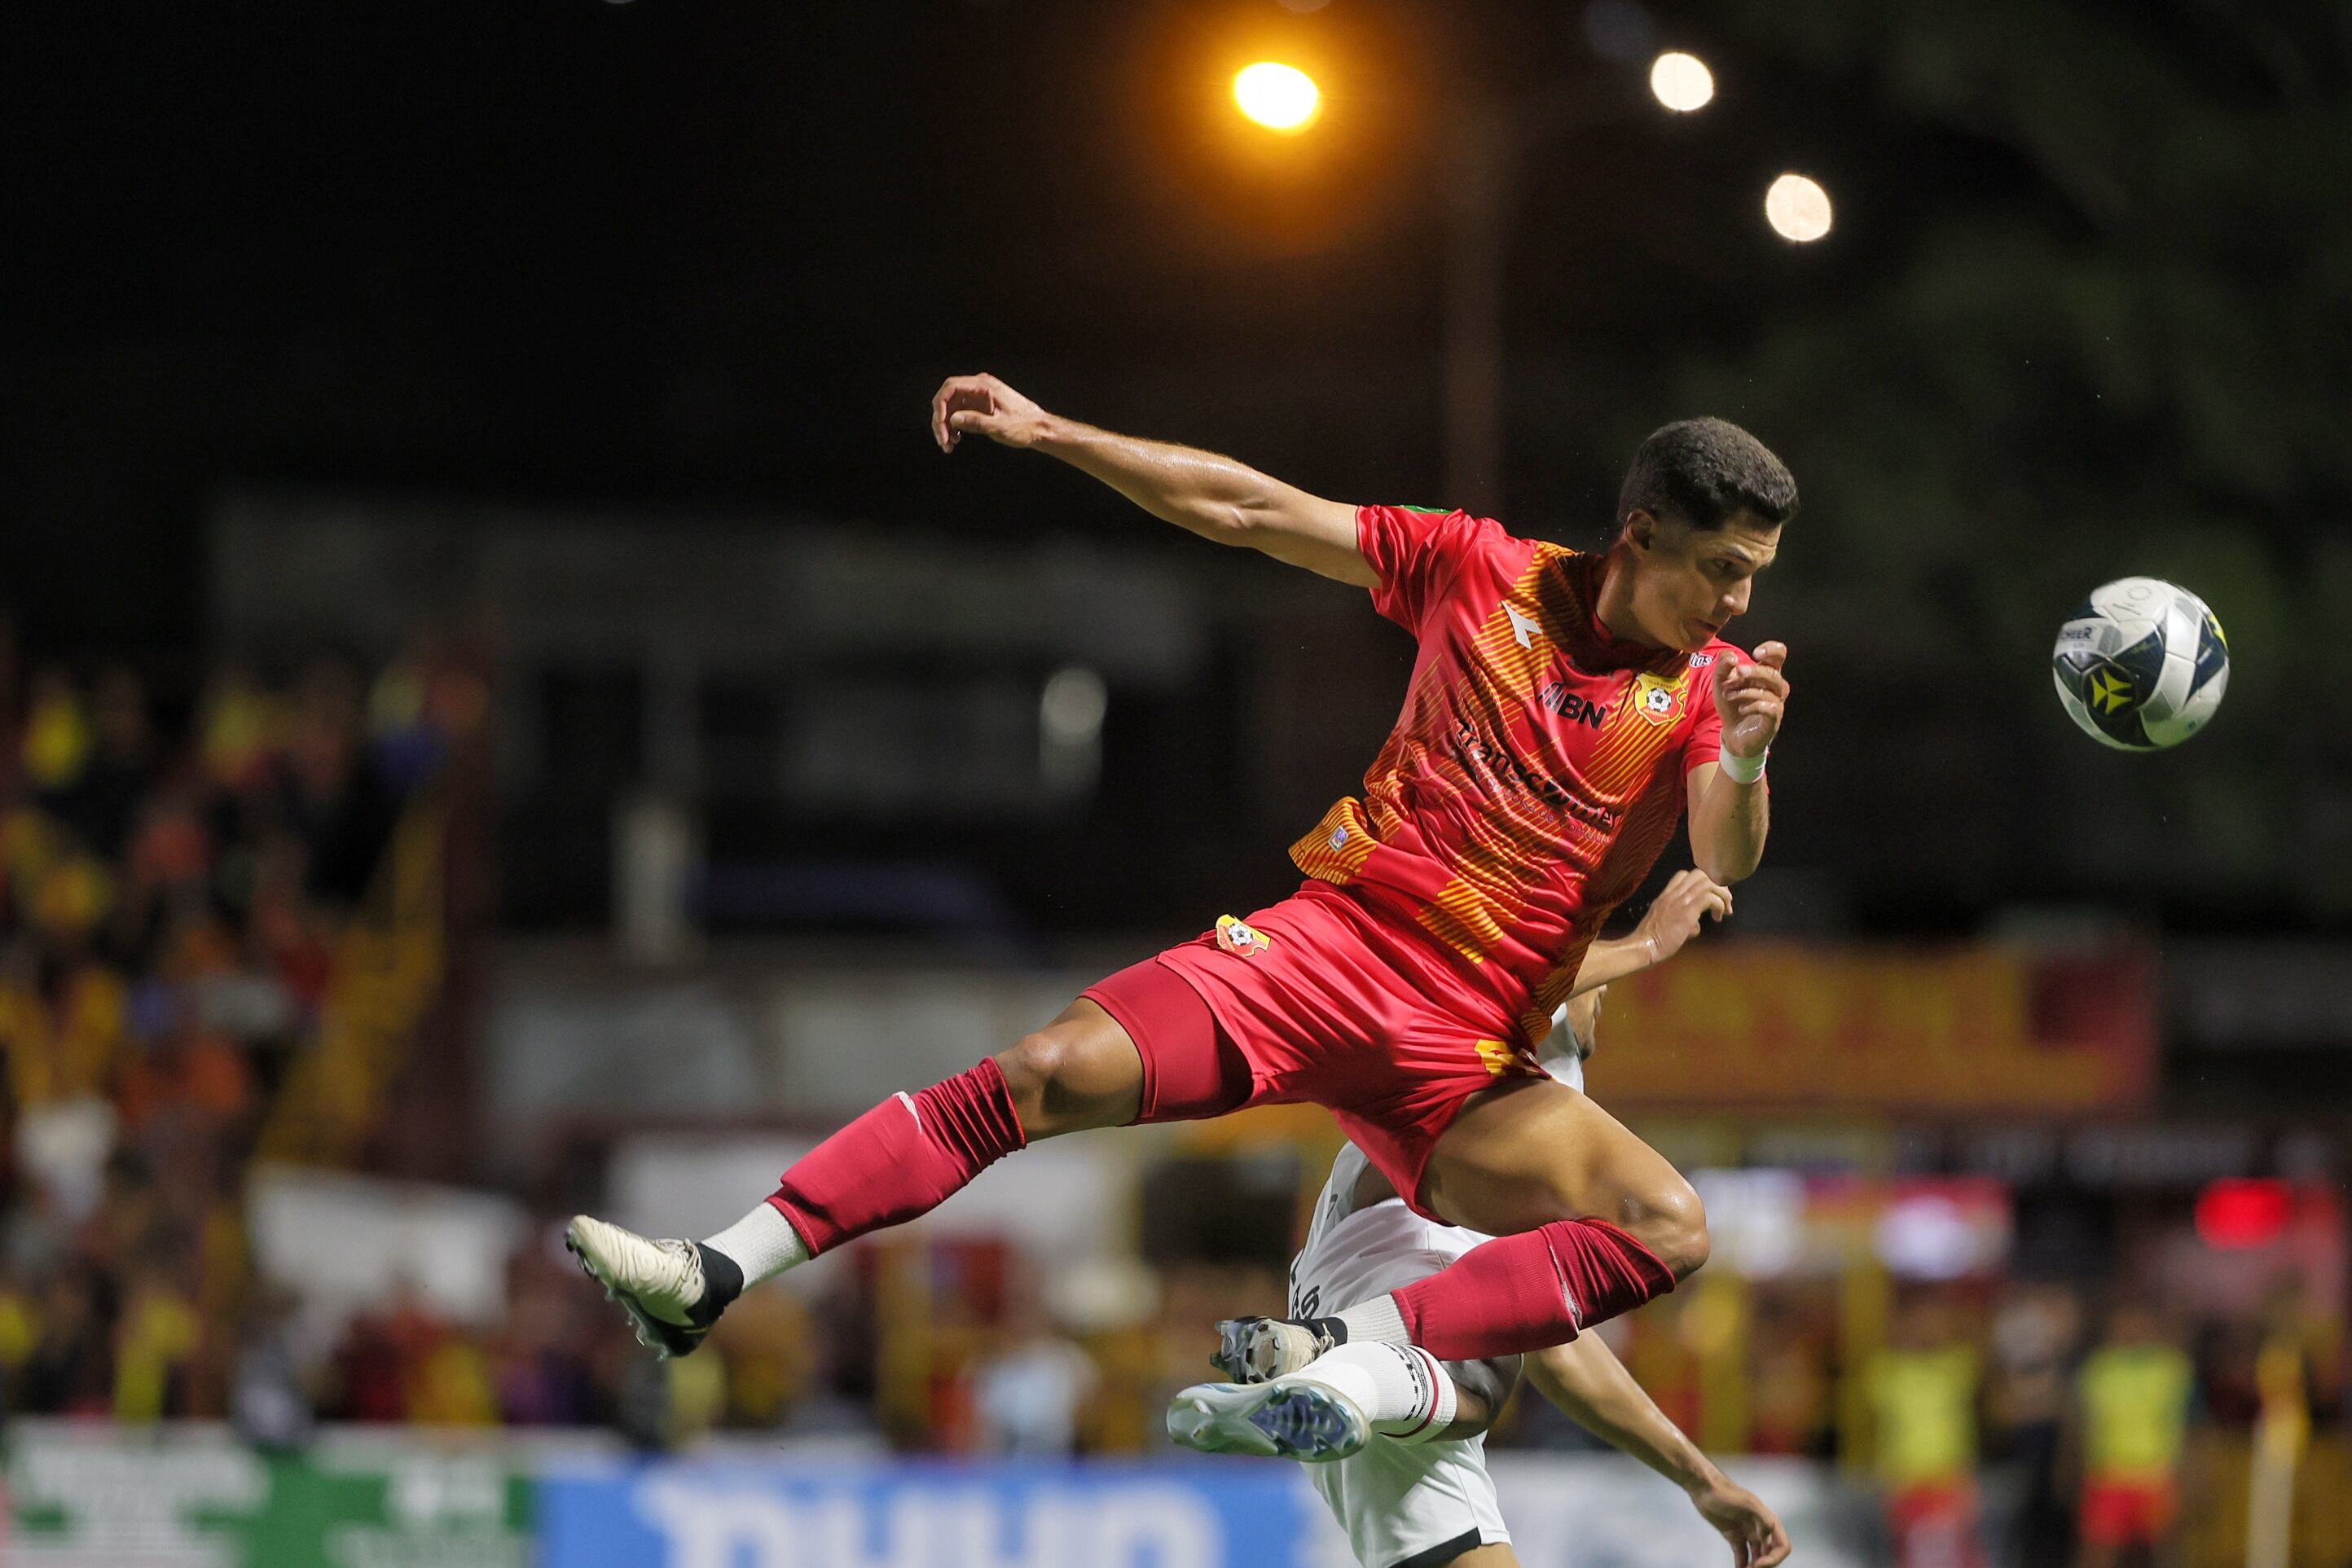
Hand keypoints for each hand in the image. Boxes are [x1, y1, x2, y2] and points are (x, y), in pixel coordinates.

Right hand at [931, 373, 1053, 451]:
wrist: (1040, 429)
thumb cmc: (1024, 426)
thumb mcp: (999, 427)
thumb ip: (976, 422)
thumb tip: (953, 419)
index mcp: (984, 385)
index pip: (951, 387)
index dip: (940, 405)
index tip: (940, 424)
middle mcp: (979, 386)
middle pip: (948, 397)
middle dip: (941, 418)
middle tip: (942, 440)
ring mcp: (979, 396)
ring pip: (952, 406)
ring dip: (946, 424)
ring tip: (949, 445)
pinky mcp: (980, 406)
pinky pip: (960, 412)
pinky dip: (955, 425)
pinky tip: (956, 439)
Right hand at [1633, 868, 1732, 966]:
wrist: (1643, 947)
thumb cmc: (1652, 941)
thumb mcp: (1664, 924)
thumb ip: (1681, 920)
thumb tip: (1695, 925)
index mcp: (1665, 896)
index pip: (1684, 875)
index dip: (1701, 882)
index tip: (1710, 896)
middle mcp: (1672, 895)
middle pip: (1699, 874)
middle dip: (1717, 884)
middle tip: (1724, 900)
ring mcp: (1680, 902)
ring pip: (1707, 883)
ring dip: (1722, 894)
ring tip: (1725, 908)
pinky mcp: (1687, 912)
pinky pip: (1709, 898)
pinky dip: (1719, 905)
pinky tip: (1718, 917)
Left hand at [1691, 1477, 1791, 1567]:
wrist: (1704, 1489)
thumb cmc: (1725, 1493)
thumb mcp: (1747, 1503)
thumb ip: (1762, 1518)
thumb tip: (1769, 1535)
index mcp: (1768, 1520)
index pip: (1782, 1545)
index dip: (1774, 1558)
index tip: (1759, 1564)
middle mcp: (1761, 1529)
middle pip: (1771, 1554)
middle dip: (1764, 1565)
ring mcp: (1748, 1533)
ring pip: (1757, 1557)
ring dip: (1754, 1567)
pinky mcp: (1734, 1536)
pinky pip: (1742, 1555)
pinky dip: (1742, 1565)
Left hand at [1714, 641, 1789, 760]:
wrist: (1732, 733)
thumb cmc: (1732, 705)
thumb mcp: (1721, 682)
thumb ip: (1723, 666)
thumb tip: (1731, 656)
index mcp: (1765, 674)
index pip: (1779, 655)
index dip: (1772, 649)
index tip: (1756, 653)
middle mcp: (1775, 688)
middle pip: (1774, 673)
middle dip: (1755, 671)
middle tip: (1739, 672)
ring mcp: (1775, 704)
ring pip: (1770, 692)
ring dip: (1747, 691)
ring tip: (1729, 695)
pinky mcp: (1772, 721)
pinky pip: (1770, 708)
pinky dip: (1754, 706)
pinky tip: (1741, 709)